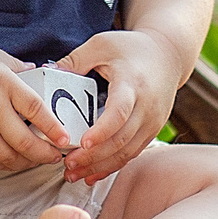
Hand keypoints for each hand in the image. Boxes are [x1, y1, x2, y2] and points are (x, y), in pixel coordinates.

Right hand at [0, 38, 74, 170]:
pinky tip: (13, 161)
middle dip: (46, 154)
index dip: (54, 127)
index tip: (66, 138)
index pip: (37, 109)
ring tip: (36, 161)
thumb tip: (37, 70)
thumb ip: (15, 64)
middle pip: (26, 142)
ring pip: (9, 157)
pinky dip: (4, 164)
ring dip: (27, 163)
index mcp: (4, 83)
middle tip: (56, 157)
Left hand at [55, 28, 188, 184]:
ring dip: (100, 167)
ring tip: (74, 174)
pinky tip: (92, 174)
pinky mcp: (152, 130)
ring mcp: (152, 121)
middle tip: (68, 164)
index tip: (83, 143)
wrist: (168, 55)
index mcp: (132, 83)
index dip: (102, 130)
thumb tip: (49, 73)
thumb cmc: (133, 48)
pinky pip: (132, 153)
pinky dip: (112, 166)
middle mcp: (146, 106)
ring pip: (127, 152)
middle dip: (94, 156)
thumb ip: (75, 59)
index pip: (119, 112)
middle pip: (121, 139)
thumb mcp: (102, 44)